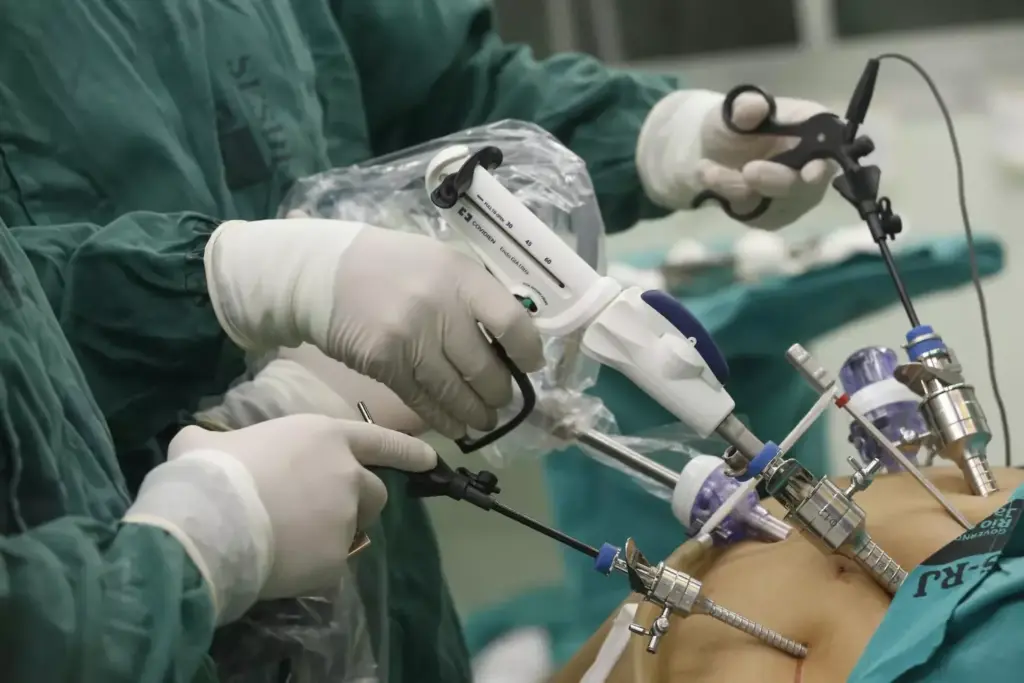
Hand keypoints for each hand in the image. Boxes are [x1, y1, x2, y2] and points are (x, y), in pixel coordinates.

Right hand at [124, 415, 435, 622]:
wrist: (210, 524)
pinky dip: (311, 566)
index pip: (379, 440)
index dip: (406, 450)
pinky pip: (330, 564)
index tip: (430, 460)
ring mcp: (346, 517)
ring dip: (335, 534)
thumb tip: (197, 442)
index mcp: (324, 437)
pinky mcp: (337, 558)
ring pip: (353, 530)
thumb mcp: (206, 443)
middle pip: (374, 493)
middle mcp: (346, 474)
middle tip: (320, 514)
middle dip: (358, 503)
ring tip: (293, 540)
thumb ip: (216, 440)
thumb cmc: (210, 472)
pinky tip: (281, 564)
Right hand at [205, 218, 544, 438]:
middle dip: (500, 392)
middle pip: (485, 367)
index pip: (512, 321)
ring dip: (476, 413)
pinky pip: (423, 400)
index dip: (527, 350)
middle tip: (503, 400)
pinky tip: (456, 426)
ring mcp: (410, 337)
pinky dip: (444, 419)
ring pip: (456, 391)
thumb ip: (475, 293)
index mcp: (461, 275)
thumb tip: (514, 335)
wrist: (323, 274)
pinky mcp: (384, 363)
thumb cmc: (391, 266)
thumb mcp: (440, 262)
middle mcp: (438, 306)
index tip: (531, 364)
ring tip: (485, 420)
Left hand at [636, 89, 835, 229]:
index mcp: (816, 130)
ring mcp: (797, 195)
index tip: (810, 173)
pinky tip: (711, 180)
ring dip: (738, 188)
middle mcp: (814, 166)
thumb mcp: (732, 110)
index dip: (823, 163)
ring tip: (707, 170)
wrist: (712, 152)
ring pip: (775, 202)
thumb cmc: (734, 126)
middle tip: (747, 171)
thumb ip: (744, 107)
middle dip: (774, 180)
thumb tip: (753, 106)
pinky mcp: (775, 215)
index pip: (832, 149)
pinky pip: (756, 215)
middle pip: (805, 185)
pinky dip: (730, 199)